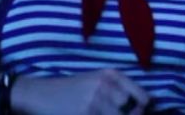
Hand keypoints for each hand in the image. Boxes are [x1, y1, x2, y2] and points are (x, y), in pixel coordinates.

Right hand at [15, 69, 149, 114]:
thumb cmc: (72, 88)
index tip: (144, 110)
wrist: (39, 93)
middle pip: (131, 109)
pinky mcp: (84, 114)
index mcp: (111, 75)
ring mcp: (94, 101)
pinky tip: (90, 114)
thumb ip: (119, 89)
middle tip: (128, 114)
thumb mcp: (96, 80)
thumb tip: (143, 105)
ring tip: (103, 112)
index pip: (141, 95)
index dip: (145, 106)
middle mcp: (105, 85)